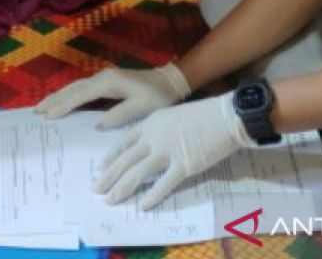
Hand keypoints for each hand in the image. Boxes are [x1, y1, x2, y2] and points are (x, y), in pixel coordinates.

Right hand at [35, 63, 190, 127]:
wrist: (170, 81)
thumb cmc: (158, 96)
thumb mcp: (143, 108)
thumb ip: (121, 114)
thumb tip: (99, 123)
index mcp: (108, 83)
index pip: (80, 95)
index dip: (63, 106)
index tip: (48, 116)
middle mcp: (102, 77)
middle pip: (72, 89)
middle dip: (54, 100)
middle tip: (35, 112)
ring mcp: (104, 78)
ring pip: (75, 87)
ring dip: (59, 96)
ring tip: (43, 108)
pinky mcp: (107, 82)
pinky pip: (82, 89)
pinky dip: (69, 95)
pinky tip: (63, 102)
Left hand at [95, 94, 251, 209]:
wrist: (225, 115)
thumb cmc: (204, 115)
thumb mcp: (174, 116)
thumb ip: (160, 131)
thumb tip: (151, 148)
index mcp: (151, 123)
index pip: (124, 142)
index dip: (111, 156)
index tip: (101, 167)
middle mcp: (154, 137)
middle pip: (126, 159)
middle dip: (109, 176)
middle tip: (95, 190)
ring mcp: (167, 151)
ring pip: (138, 173)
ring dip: (122, 188)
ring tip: (110, 200)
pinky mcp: (184, 165)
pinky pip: (164, 184)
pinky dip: (152, 196)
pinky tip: (142, 205)